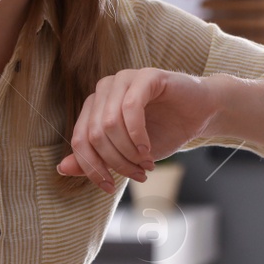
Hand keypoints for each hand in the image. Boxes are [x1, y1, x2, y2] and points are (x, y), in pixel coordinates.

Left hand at [58, 68, 220, 191]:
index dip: (92, 168)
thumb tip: (62, 168)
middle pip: (94, 135)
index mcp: (95, 106)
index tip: (110, 188)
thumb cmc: (164, 132)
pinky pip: (130, 107)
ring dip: (128, 152)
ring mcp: (124, 79)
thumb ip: (95, 159)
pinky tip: (147, 149)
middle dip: (116, 162)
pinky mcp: (146, 76)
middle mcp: (104, 89)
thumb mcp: (127, 154)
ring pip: (109, 124)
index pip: (79, 140)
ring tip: (146, 164)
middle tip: (139, 174)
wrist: (202, 114)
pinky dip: (137, 135)